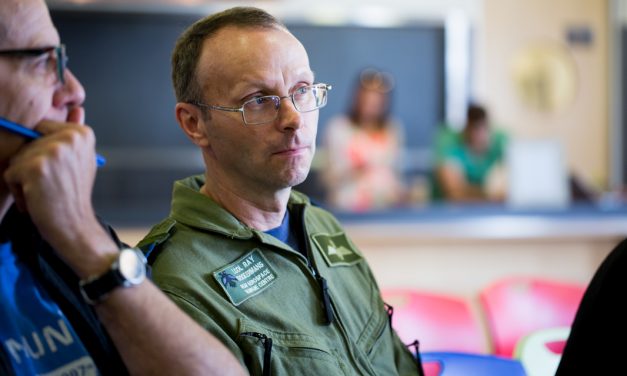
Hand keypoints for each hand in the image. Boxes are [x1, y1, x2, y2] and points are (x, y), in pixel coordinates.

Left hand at [3, 108, 116, 276]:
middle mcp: (70, 137)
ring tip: (44, 192)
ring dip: (23, 178)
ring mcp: (53, 151)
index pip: (42, 128)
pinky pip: (11, 172)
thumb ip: (74, 133)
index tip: (59, 171)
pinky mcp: (36, 167)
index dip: (42, 151)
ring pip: (17, 158)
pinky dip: (18, 190)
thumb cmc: (73, 195)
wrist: (75, 226)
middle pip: (28, 142)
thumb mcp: (80, 160)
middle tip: (52, 184)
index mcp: (82, 133)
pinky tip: (36, 198)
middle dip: (31, 165)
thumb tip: (76, 107)